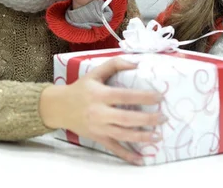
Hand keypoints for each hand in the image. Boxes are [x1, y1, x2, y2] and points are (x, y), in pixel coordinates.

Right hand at [40, 57, 164, 164]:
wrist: (59, 107)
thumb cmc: (80, 88)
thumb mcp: (95, 72)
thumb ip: (115, 64)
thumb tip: (137, 63)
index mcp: (100, 95)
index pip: (125, 96)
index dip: (143, 97)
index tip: (159, 98)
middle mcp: (99, 113)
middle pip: (126, 118)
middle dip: (147, 119)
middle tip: (163, 118)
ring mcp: (98, 128)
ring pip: (123, 135)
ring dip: (142, 137)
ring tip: (158, 136)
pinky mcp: (97, 138)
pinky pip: (114, 148)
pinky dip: (127, 155)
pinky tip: (141, 159)